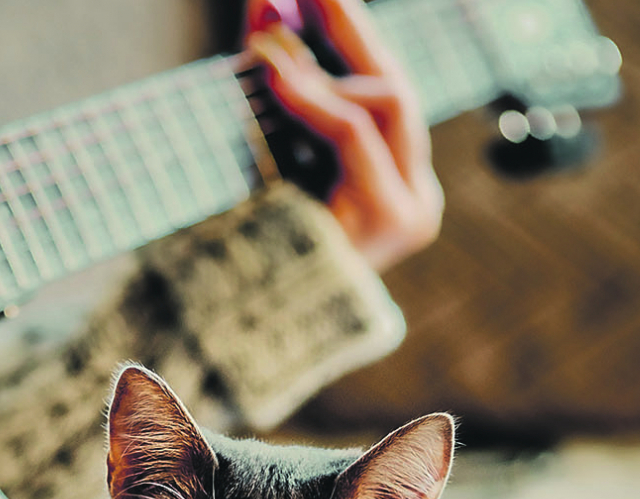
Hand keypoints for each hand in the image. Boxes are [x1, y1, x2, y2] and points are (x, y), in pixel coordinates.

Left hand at [246, 0, 441, 270]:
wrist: (226, 327)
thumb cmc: (241, 249)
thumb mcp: (265, 154)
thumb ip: (279, 91)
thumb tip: (269, 13)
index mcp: (392, 188)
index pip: (379, 94)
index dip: (346, 36)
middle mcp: (414, 198)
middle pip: (393, 88)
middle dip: (350, 27)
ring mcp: (409, 210)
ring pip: (384, 103)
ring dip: (319, 63)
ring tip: (265, 39)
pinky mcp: (389, 219)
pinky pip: (355, 135)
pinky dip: (312, 95)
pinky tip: (274, 69)